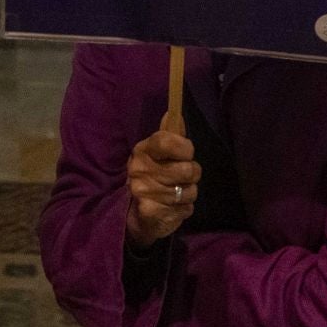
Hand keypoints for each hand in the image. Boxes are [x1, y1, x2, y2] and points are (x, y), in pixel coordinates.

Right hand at [125, 129, 199, 248]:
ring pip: (190, 191)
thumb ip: (170, 134)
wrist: (134, 215)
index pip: (167, 141)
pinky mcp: (151, 213)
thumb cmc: (153, 177)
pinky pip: (186, 209)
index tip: (187, 153)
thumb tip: (174, 111)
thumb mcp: (158, 154)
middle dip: (192, 174)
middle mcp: (140, 170)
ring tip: (176, 193)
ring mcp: (144, 192)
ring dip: (188, 194)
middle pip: (188, 169)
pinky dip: (184, 209)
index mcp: (143, 151)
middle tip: (181, 178)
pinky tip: (172, 207)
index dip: (184, 147)